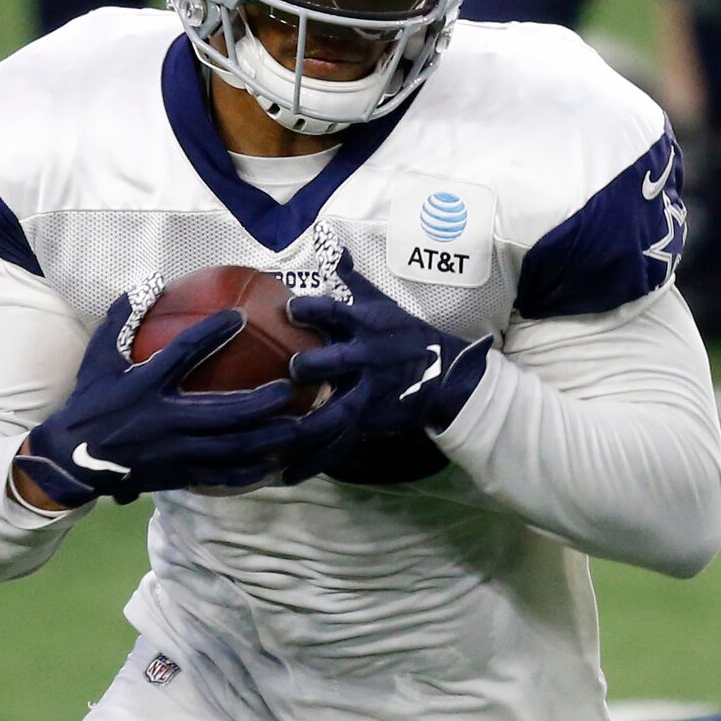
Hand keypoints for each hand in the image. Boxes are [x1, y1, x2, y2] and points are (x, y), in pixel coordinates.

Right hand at [17, 294, 344, 506]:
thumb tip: (149, 281)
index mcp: (144, 387)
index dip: (210, 333)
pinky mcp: (181, 474)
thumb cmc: (91, 401)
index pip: (181, 354)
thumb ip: (122, 318)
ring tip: (300, 425)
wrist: (72, 459)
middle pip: (223, 412)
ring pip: (232, 448)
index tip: (238, 315)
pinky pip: (224, 474)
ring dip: (269, 437)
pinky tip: (279, 459)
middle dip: (261, 401)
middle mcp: (164, 420)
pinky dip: (253, 469)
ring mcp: (176, 451)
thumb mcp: (99, 356)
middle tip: (289, 385)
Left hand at [288, 266, 490, 445]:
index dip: (308, 309)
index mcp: (366, 324)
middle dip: (306, 367)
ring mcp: (369, 392)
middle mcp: (366, 357)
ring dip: (302, 421)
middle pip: (328, 362)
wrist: (447, 376)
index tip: (288, 310)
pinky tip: (283, 474)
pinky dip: (310, 461)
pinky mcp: (369, 420)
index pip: (333, 311)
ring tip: (273, 432)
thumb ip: (352, 280)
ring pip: (331, 410)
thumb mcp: (382, 304)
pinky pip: (336, 444)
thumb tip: (333, 246)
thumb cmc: (407, 336)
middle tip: (290, 372)